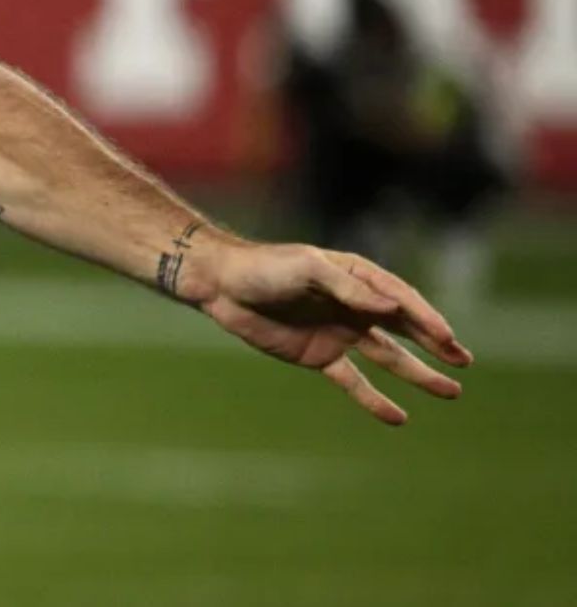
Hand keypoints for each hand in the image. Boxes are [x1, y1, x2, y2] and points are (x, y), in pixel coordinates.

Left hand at [198, 241, 471, 424]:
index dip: (426, 318)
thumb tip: (391, 306)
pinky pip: (353, 381)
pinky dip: (375, 399)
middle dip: (435, 343)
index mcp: (355, 277)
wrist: (222, 285)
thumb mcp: (307, 269)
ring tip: (451, 391)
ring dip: (418, 373)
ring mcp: (338, 332)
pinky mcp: (319, 356)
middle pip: (403, 327)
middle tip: (464, 361)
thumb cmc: (264, 268)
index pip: (400, 299)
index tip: (448, 339)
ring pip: (388, 357)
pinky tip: (398, 417)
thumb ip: (348, 288)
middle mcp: (353, 305)